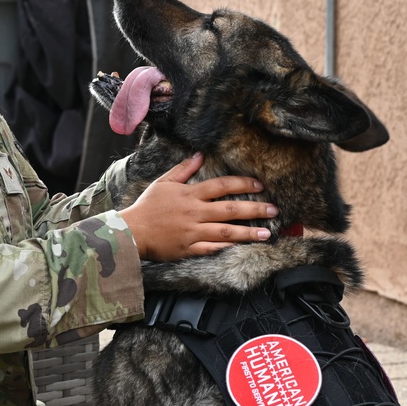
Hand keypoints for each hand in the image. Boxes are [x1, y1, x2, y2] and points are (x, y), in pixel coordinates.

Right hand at [121, 153, 275, 260]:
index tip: (259, 185)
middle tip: (274, 210)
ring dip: (248, 232)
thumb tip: (200, 155)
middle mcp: (194, 213)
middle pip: (230, 210)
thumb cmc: (147, 206)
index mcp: (189, 195)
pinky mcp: (188, 249)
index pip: (221, 186)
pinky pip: (212, 250)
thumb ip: (184, 169)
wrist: (132, 231)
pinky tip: (244, 248)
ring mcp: (192, 232)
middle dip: (254, 209)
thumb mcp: (164, 183)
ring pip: (225, 232)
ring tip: (266, 232)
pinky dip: (228, 249)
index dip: (242, 184)